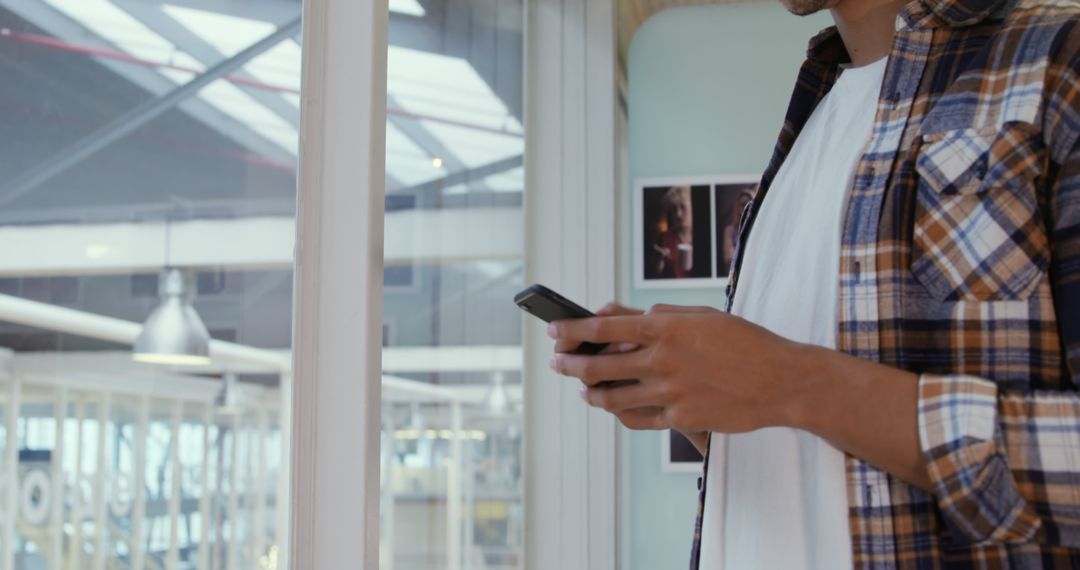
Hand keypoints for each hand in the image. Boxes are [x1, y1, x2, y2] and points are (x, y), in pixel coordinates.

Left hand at [548, 304, 806, 434]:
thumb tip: (616, 315)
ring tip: (581, 389)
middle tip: (555, 363)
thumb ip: (656, 316)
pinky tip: (612, 407)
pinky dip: (620, 412)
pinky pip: (638, 418)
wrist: (782, 380)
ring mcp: (670, 393)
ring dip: (589, 393)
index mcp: (666, 328)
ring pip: (612, 397)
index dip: (572, 330)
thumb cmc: (743, 341)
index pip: (603, 328)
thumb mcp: (699, 316)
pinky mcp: (681, 419)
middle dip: (569, 365)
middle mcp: (662, 361)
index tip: (553, 332)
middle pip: (598, 366)